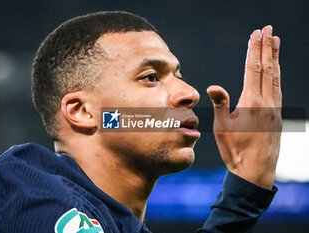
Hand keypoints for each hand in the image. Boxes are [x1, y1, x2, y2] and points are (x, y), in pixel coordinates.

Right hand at [207, 26, 281, 188]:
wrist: (255, 171)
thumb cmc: (235, 150)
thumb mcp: (222, 128)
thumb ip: (221, 104)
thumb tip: (213, 86)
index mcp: (252, 103)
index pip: (253, 69)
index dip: (254, 50)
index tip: (256, 34)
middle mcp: (267, 103)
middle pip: (268, 69)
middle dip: (267, 47)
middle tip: (268, 30)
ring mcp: (275, 109)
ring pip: (276, 77)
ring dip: (275, 58)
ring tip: (275, 42)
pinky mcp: (277, 116)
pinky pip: (279, 88)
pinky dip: (277, 74)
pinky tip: (276, 71)